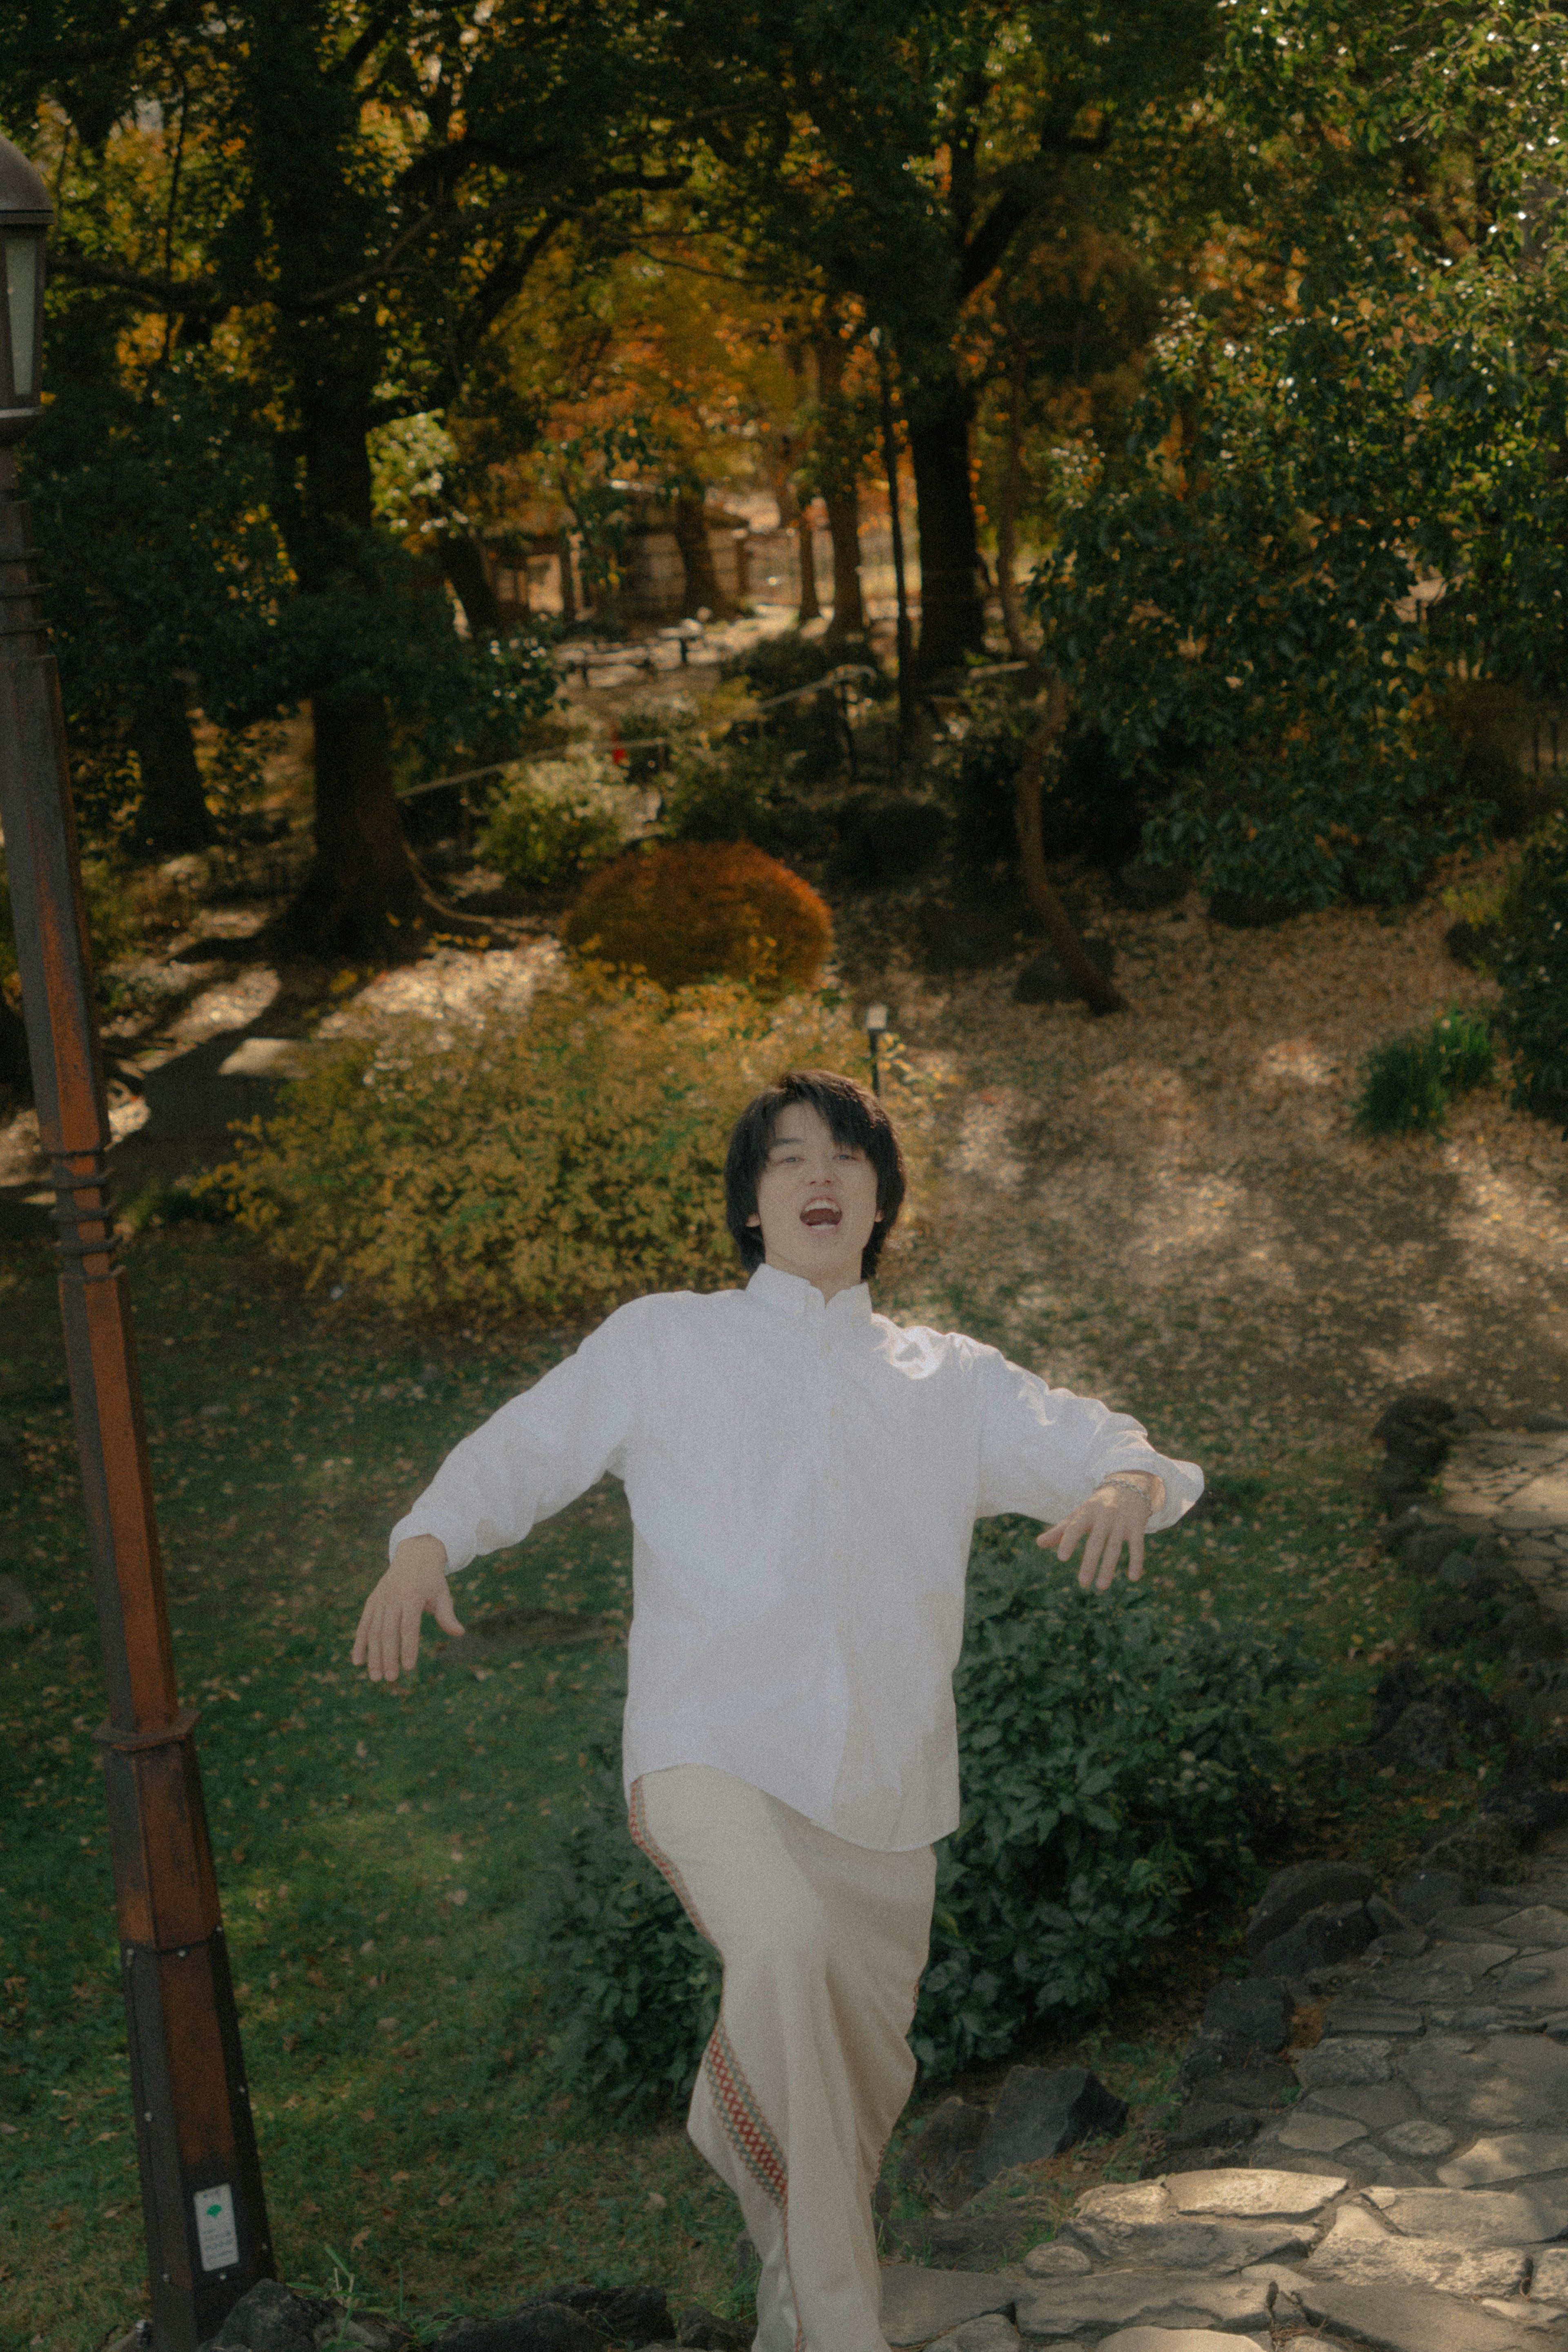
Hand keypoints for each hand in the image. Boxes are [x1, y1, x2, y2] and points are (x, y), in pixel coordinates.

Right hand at [351, 1535, 462, 1682]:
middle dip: (388, 1657)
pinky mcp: (372, 1601)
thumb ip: (447, 1615)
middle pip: (388, 1632)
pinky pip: (363, 1625)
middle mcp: (393, 1598)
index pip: (409, 1627)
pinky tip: (357, 1661)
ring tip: (375, 1677)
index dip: (408, 1648)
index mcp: (412, 1596)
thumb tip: (460, 1633)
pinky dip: (359, 1643)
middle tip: (390, 1679)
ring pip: (373, 1631)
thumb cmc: (432, 1579)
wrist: (414, 1554)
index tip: (409, 1667)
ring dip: (373, 1655)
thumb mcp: (442, 1594)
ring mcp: (380, 1600)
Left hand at [1037, 1481, 1153, 1592]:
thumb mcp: (1079, 1515)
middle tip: (1082, 1582)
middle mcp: (1104, 1516)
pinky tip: (1133, 1578)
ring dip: (1108, 1567)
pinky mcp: (1137, 1526)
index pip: (1075, 1527)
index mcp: (1087, 1512)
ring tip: (1101, 1587)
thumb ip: (1060, 1530)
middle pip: (1096, 1541)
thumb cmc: (1097, 1506)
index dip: (1068, 1541)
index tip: (1061, 1558)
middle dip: (1089, 1562)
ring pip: (1115, 1547)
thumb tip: (1039, 1543)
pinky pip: (1137, 1546)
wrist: (1129, 1486)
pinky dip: (1136, 1562)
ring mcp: (1122, 1521)